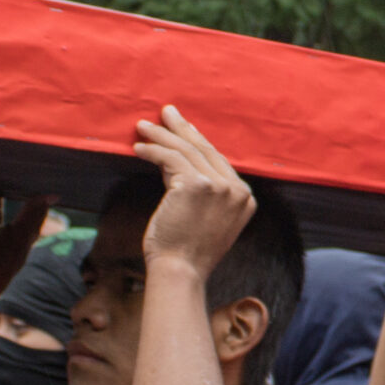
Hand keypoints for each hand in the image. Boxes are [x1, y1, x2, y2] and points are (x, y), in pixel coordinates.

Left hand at [132, 106, 255, 277]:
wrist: (180, 271)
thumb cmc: (187, 252)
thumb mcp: (209, 220)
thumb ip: (208, 195)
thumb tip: (182, 166)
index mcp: (246, 199)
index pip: (219, 161)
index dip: (199, 141)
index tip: (184, 128)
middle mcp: (237, 190)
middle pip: (205, 149)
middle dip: (182, 128)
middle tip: (166, 112)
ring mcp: (219, 186)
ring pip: (186, 150)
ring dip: (161, 135)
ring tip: (142, 127)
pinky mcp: (196, 184)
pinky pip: (170, 158)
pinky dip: (152, 150)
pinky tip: (139, 148)